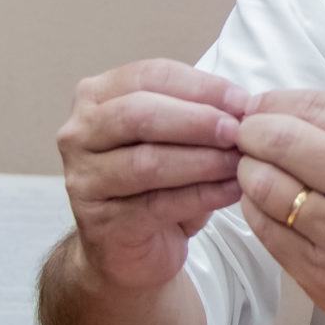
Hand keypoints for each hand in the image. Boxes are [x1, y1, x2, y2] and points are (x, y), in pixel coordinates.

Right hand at [57, 60, 251, 294]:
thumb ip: (200, 114)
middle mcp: (79, 133)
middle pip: (139, 114)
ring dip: (202, 160)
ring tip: (239, 163)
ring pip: (147, 162)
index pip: (150, 76)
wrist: (130, 248)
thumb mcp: (176, 138)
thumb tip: (246, 106)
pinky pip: (158, 204)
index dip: (201, 86)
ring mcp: (84, 179)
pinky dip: (201, 195)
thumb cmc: (155, 183)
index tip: (242, 101)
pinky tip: (231, 191)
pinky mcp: (100, 222)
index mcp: (96, 97)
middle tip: (238, 131)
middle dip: (197, 120)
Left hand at [234, 89, 324, 324]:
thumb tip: (276, 108)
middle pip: (277, 142)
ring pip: (261, 187)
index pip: (310, 107)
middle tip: (249, 140)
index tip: (259, 110)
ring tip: (261, 174)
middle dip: (251, 135)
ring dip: (250, 174)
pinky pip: (265, 231)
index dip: (272, 105)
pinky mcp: (321, 275)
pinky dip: (258, 211)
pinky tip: (272, 208)